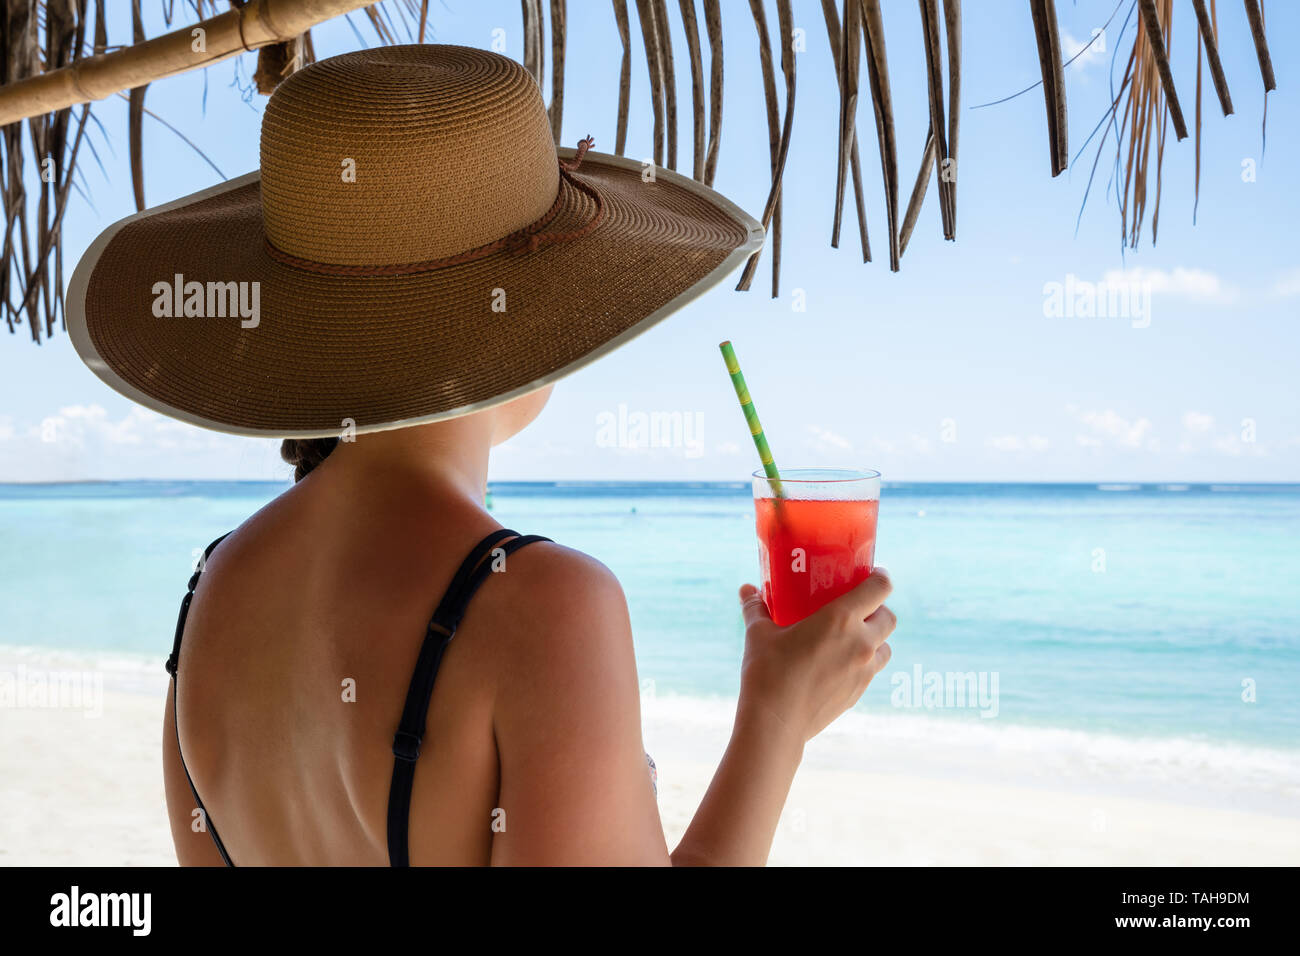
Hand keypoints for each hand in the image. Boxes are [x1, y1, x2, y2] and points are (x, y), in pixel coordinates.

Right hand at [735, 570, 895, 746]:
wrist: (775, 723)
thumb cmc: (767, 672)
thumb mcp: (759, 634)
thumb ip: (756, 607)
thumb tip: (746, 589)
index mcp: (840, 619)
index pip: (880, 588)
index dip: (881, 577)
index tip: (873, 573)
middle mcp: (861, 642)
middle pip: (889, 618)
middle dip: (879, 609)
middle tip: (858, 608)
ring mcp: (864, 670)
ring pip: (886, 646)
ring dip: (876, 638)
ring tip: (853, 637)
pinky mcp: (859, 692)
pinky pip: (872, 670)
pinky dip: (864, 662)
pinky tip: (839, 664)